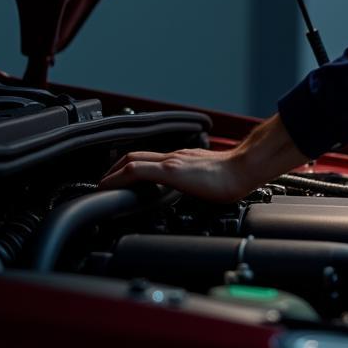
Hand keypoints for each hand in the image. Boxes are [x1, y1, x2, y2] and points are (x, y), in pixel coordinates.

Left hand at [98, 113, 304, 200]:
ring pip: (132, 160)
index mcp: (182, 160)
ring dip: (112, 173)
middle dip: (113, 168)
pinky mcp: (171, 171)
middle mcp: (174, 156)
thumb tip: (193, 192)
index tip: (116, 179)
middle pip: (134, 155)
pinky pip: (137, 170)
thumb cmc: (234, 176)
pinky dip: (119, 177)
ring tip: (102, 187)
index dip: (127, 167)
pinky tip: (112, 186)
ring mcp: (172, 162)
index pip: (148, 159)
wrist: (245, 169)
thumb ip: (196, 181)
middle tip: (102, 183)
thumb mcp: (209, 179)